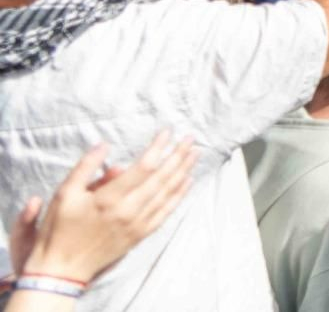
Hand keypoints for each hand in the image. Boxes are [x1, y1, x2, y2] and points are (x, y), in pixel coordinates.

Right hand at [12, 132, 195, 283]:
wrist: (63, 270)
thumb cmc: (60, 229)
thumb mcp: (64, 194)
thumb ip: (85, 168)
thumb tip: (104, 145)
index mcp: (109, 199)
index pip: (144, 167)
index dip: (158, 147)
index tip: (167, 132)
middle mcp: (128, 211)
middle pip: (161, 178)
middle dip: (178, 156)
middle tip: (190, 138)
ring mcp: (137, 224)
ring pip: (167, 193)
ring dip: (183, 171)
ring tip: (195, 154)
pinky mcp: (140, 235)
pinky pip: (166, 212)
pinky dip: (179, 195)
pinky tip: (187, 181)